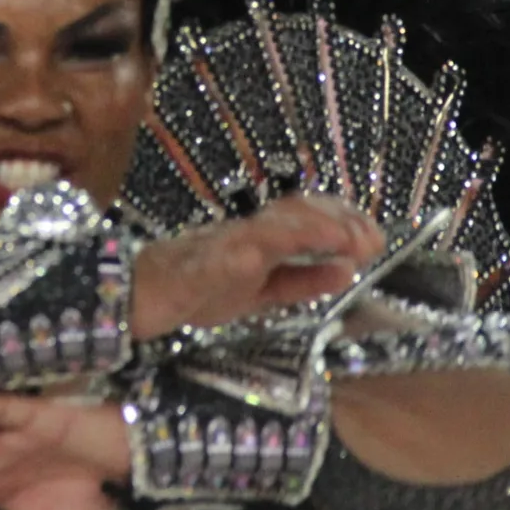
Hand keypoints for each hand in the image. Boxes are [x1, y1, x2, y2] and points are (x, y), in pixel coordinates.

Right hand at [131, 195, 385, 340]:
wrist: (133, 297)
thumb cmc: (193, 293)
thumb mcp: (260, 295)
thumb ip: (301, 282)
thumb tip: (346, 271)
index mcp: (261, 238)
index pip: (309, 217)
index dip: (344, 222)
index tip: (376, 237)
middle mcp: (246, 232)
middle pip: (299, 212)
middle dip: (339, 222)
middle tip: (373, 239)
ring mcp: (224, 243)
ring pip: (274, 224)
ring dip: (315, 229)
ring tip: (347, 241)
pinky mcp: (202, 263)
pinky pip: (235, 251)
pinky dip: (263, 248)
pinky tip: (290, 251)